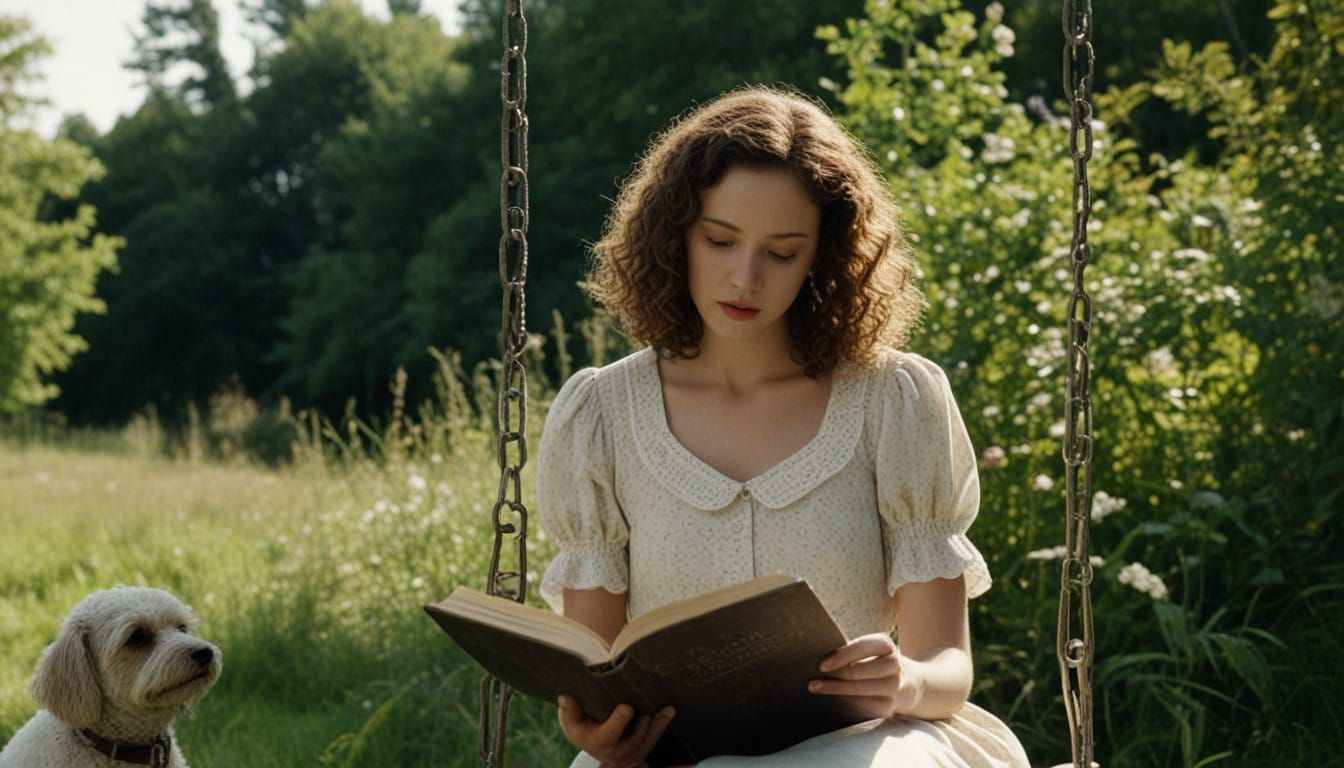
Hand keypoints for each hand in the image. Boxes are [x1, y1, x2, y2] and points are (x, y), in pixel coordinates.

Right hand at [557, 694, 674, 767]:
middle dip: (641, 729)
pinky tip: (669, 712)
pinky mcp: (642, 751)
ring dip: (657, 726)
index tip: (626, 708)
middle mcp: (616, 752)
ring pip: (646, 742)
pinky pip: (654, 740)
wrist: (596, 746)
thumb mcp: (571, 722)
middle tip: (648, 713)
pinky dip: (662, 726)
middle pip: (632, 742)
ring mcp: (631, 754)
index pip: (609, 734)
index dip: (618, 722)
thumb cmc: (583, 728)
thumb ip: (569, 710)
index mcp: (598, 742)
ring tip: (666, 711)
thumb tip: (565, 697)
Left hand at [808, 633, 910, 718]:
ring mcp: (893, 686)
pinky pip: (863, 706)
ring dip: (835, 690)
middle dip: (834, 677)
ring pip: (859, 690)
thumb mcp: (868, 650)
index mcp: (885, 645)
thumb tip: (820, 661)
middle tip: (812, 681)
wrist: (904, 684)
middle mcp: (893, 665)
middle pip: (858, 672)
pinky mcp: (889, 707)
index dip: (842, 656)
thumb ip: (848, 652)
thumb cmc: (873, 662)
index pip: (862, 647)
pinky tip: (832, 701)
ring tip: (816, 688)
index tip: (822, 665)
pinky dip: (845, 703)